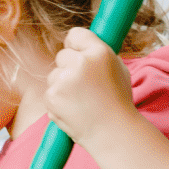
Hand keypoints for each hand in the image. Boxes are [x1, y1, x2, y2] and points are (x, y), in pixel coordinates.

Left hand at [43, 27, 137, 149]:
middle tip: (84, 87)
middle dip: (68, 68)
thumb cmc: (118, 104)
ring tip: (81, 102)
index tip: (76, 53)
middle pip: (62, 55)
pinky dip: (57, 102)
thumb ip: (98, 55)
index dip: (74, 45)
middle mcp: (80, 62)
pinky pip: (50, 93)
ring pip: (54, 75)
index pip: (75, 34)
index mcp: (99, 52)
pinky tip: (73, 110)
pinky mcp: (52, 96)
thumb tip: (82, 46)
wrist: (113, 134)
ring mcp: (64, 80)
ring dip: (62, 86)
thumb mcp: (118, 69)